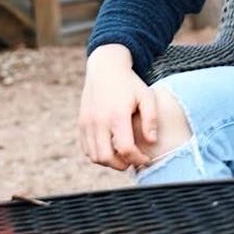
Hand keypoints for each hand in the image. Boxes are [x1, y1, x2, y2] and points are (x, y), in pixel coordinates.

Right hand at [78, 44, 158, 170]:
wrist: (105, 68)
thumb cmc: (129, 83)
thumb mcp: (146, 96)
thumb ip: (151, 119)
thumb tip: (151, 141)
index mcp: (117, 115)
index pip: (125, 149)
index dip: (137, 159)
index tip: (146, 159)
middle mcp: (99, 121)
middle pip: (106, 158)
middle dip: (121, 165)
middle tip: (133, 161)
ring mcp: (87, 123)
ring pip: (94, 156)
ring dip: (109, 162)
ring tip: (122, 156)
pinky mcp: (81, 123)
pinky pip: (86, 148)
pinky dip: (97, 154)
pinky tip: (110, 148)